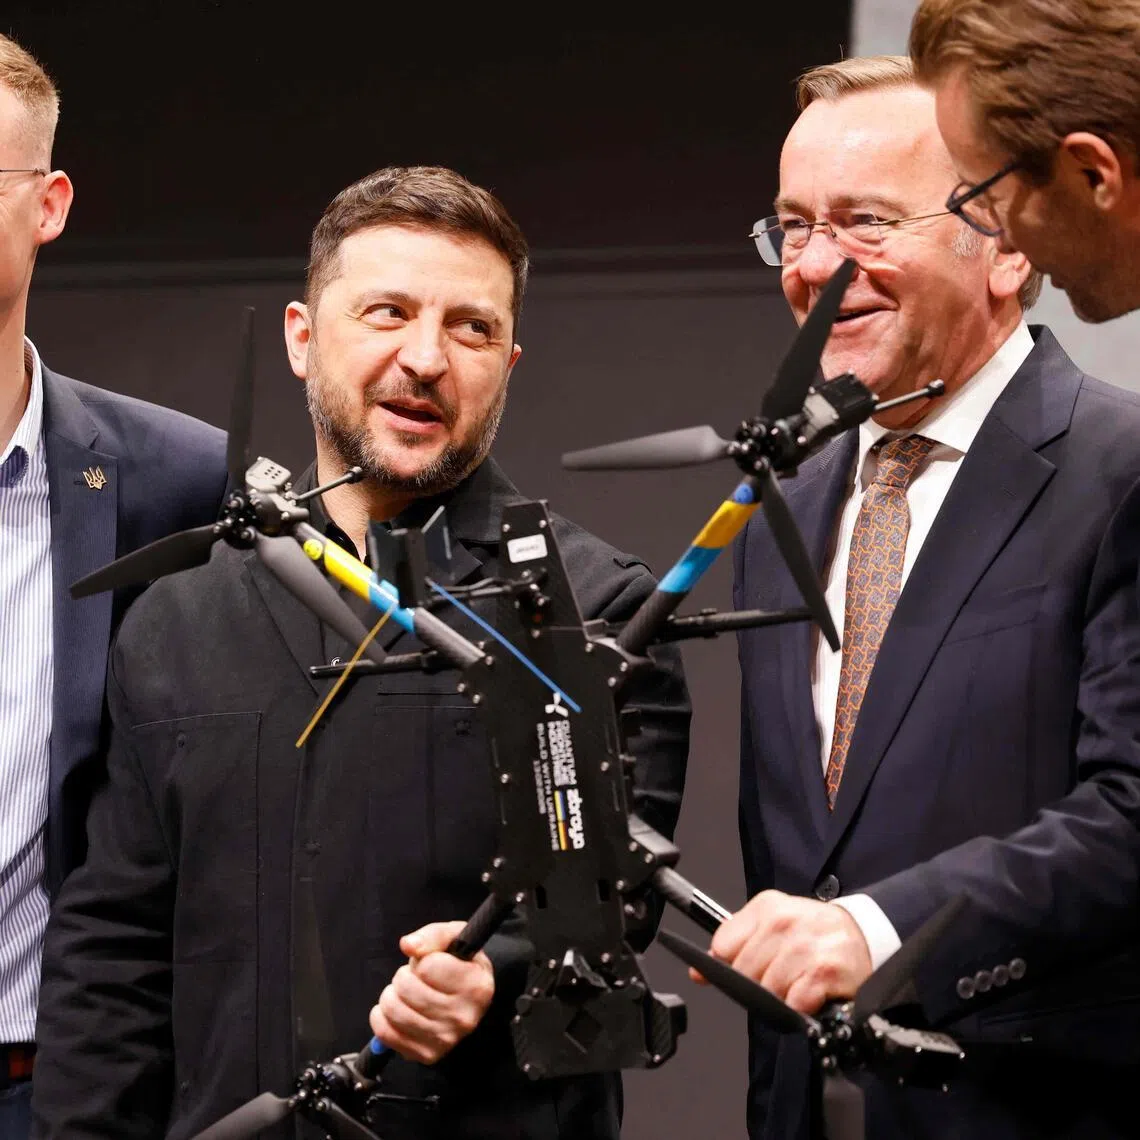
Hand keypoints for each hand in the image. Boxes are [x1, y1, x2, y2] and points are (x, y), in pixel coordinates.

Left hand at [369, 921, 494, 1063]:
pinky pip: (385, 1034)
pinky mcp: (426, 1055)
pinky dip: (381, 1017)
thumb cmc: (460, 964)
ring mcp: (445, 1040)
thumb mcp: (454, 938)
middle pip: (407, 989)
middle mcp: (463, 1017)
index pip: (428, 967)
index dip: (423, 960)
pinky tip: (396, 1009)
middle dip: (403, 976)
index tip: (432, 963)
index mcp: (476, 986)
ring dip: (391, 995)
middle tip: (414, 977)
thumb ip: (433, 936)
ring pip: (394, 1010)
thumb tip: (408, 945)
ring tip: (405, 992)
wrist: (468, 999)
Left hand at [702, 891, 871, 1014]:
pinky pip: (794, 1003)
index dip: (729, 964)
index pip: (723, 945)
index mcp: (766, 907)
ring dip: (782, 996)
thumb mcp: (773, 926)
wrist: (865, 935)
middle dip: (758, 984)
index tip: (744, 968)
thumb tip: (699, 971)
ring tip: (798, 981)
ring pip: (767, 990)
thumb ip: (735, 945)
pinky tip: (812, 991)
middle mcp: (783, 923)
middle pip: (743, 972)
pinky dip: (801, 1005)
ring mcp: (803, 946)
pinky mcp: (823, 971)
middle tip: (780, 975)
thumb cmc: (816, 933)